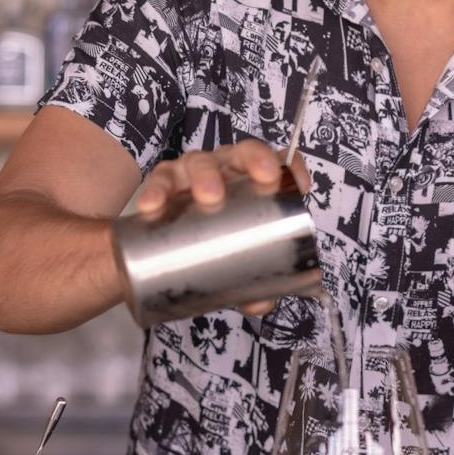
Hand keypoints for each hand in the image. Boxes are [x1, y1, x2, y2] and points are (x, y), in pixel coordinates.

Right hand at [135, 141, 310, 316]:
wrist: (170, 240)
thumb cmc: (217, 239)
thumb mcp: (237, 257)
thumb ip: (253, 281)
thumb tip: (259, 302)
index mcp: (254, 179)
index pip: (280, 162)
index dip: (292, 168)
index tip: (300, 186)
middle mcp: (229, 167)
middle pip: (245, 152)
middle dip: (252, 163)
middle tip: (260, 184)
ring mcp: (196, 170)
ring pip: (202, 161)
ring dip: (206, 175)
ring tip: (208, 197)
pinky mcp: (166, 179)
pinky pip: (161, 179)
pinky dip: (156, 191)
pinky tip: (153, 206)